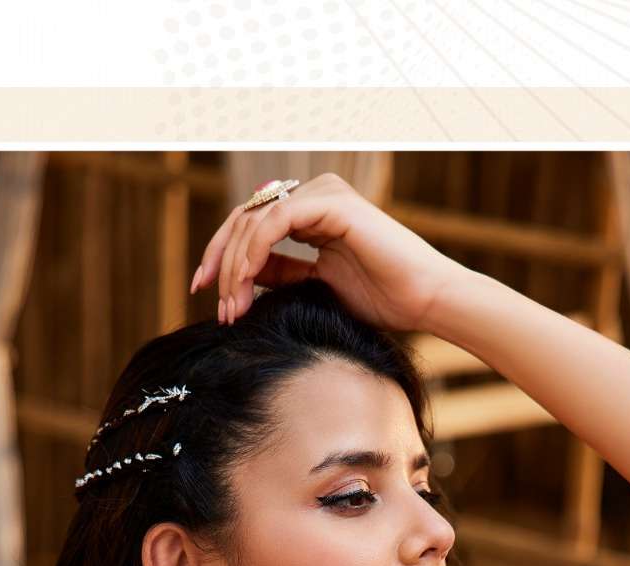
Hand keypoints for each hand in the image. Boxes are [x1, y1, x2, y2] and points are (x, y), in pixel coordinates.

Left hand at [190, 172, 465, 333]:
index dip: (222, 257)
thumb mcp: (316, 288)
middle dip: (221, 261)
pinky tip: (244, 281)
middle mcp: (315, 196)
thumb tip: (241, 276)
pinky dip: (254, 251)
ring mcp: (323, 194)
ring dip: (235, 265)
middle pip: (245, 219)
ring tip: (231, 306)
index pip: (252, 226)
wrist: (425, 300)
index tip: (205, 292)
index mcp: (312, 212)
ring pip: (255, 220)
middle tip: (212, 303)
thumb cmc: (383, 300)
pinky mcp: (331, 202)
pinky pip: (275, 221)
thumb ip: (281, 274)